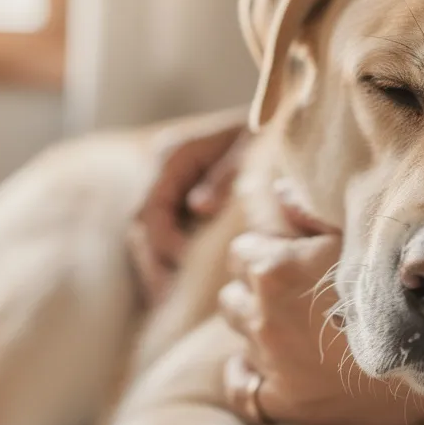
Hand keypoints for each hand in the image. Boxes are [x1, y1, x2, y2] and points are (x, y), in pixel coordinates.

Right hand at [128, 107, 249, 304]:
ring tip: (170, 303)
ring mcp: (171, 188)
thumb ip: (224, 175)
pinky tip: (180, 291)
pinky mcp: (182, 202)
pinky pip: (166, 235)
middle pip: (143, 224)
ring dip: (158, 267)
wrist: (280, 121)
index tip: (185, 265)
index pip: (153, 205)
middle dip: (154, 262)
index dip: (164, 239)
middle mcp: (165, 171)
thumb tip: (199, 207)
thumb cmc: (266, 133)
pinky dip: (170, 261)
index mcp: (175, 154)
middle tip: (169, 300)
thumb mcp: (250, 147)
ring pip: (149, 234)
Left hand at [217, 227, 423, 424]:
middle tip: (291, 295)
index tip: (290, 261)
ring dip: (253, 326)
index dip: (265, 253)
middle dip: (255, 290)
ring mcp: (271, 361)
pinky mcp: (283, 401)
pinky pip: (239, 387)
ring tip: (288, 327)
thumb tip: (278, 192)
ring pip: (235, 333)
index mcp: (276, 269)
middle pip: (233, 293)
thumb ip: (312, 213)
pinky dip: (244, 376)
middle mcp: (264, 314)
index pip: (242, 252)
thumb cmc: (406, 290)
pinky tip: (262, 369)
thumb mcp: (364, 239)